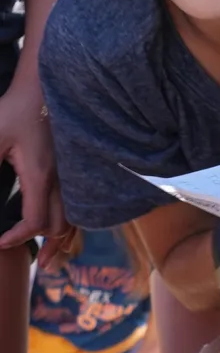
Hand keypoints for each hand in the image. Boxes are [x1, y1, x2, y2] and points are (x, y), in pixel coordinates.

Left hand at [0, 75, 65, 246]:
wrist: (43, 89)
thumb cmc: (15, 110)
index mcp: (40, 175)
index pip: (35, 221)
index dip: (17, 238)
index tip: (0, 243)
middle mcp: (61, 180)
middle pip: (60, 226)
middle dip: (47, 248)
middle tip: (35, 264)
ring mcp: (71, 175)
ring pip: (75, 218)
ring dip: (65, 241)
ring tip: (55, 259)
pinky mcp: (72, 169)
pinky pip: (79, 205)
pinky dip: (74, 224)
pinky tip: (65, 231)